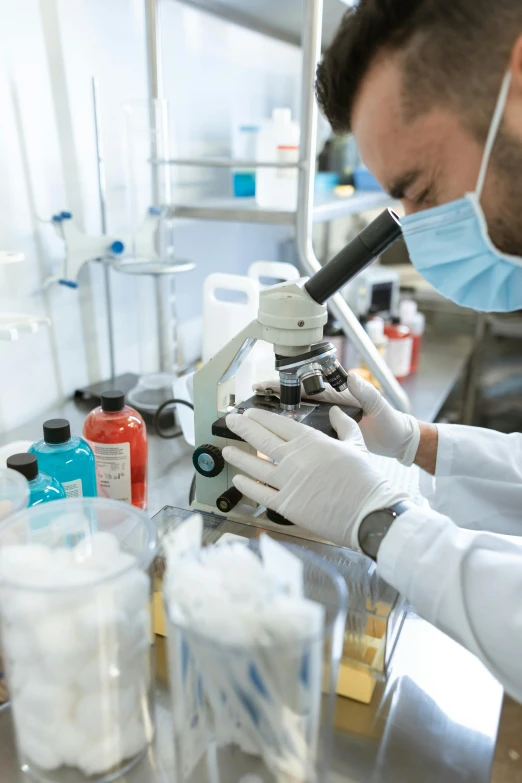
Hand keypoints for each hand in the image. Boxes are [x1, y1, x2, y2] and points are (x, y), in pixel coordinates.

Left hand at [223, 406, 407, 549]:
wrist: (368, 513)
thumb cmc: (366, 479)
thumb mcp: (358, 444)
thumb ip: (344, 426)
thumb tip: (336, 411)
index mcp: (311, 441)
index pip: (278, 423)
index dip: (259, 417)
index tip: (248, 412)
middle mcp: (294, 458)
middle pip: (261, 439)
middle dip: (242, 428)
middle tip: (230, 421)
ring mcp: (287, 482)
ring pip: (254, 466)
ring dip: (238, 457)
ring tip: (226, 450)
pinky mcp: (286, 505)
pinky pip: (260, 493)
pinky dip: (246, 486)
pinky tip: (238, 480)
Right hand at [255, 373, 419, 465]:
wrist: (398, 442)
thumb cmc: (390, 422)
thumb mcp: (380, 406)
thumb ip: (366, 392)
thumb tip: (352, 377)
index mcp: (339, 395)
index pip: (308, 386)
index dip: (287, 383)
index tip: (268, 382)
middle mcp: (330, 406)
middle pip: (297, 399)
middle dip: (275, 395)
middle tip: (254, 395)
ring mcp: (328, 422)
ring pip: (298, 416)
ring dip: (278, 415)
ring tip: (257, 415)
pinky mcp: (329, 438)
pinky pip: (307, 434)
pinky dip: (291, 434)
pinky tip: (275, 439)